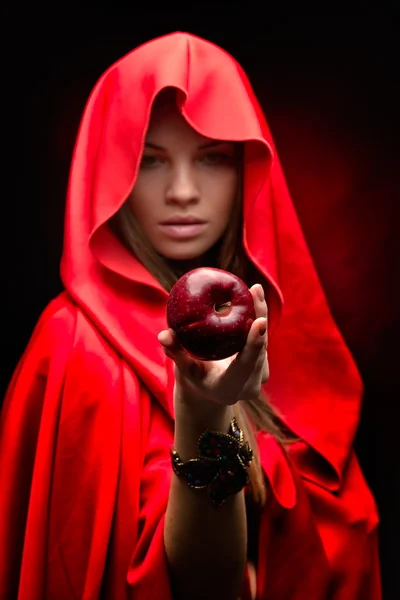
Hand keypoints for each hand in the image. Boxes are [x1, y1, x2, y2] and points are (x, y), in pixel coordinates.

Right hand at [158, 283, 268, 406]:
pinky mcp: (263, 364)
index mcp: (229, 388)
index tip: (259, 321)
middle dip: (260, 317)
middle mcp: (249, 385)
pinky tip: (255, 295)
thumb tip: (163, 335)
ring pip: (264, 340)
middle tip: (255, 291)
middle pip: (260, 348)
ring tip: (255, 290)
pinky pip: (263, 337)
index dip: (253, 344)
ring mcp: (259, 376)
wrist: (209, 391)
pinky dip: (260, 315)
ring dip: (261, 313)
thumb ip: (175, 353)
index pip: (245, 365)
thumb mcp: (182, 369)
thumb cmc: (193, 378)